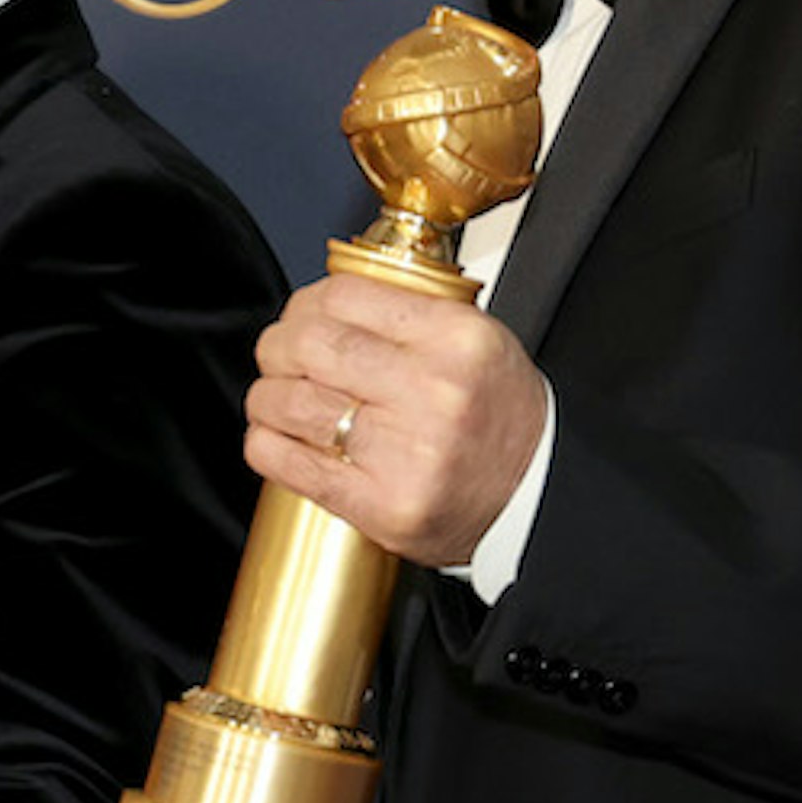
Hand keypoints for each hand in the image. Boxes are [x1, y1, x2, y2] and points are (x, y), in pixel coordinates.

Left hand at [242, 274, 548, 568]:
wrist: (535, 497)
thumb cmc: (499, 417)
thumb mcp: (476, 342)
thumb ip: (405, 314)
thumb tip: (320, 301)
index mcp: (457, 340)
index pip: (343, 296)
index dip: (305, 303)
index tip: (301, 316)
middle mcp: (433, 392)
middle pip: (308, 345)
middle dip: (277, 347)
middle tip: (279, 356)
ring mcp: (405, 454)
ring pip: (288, 403)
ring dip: (266, 397)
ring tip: (275, 399)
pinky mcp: (381, 506)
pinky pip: (289, 463)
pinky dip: (266, 444)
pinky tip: (276, 437)